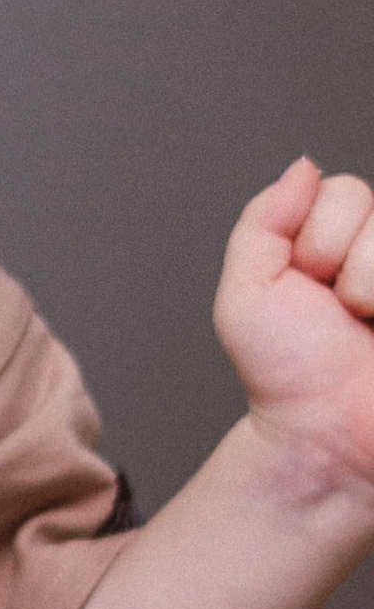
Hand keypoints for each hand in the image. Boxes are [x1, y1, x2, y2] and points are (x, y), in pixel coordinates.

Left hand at [215, 160, 373, 496]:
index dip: (318, 240)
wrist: (325, 441)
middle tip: (342, 313)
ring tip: (368, 326)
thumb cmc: (288, 376)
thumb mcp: (247, 292)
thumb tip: (305, 167)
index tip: (307, 286)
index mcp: (342, 242)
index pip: (345, 190)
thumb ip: (264, 220)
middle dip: (346, 262)